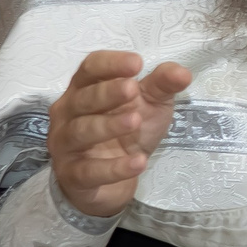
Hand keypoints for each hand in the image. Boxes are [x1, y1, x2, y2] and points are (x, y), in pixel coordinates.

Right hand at [48, 51, 192, 218]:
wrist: (113, 183)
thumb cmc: (126, 134)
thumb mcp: (150, 106)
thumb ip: (162, 86)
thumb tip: (181, 73)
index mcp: (84, 89)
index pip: (89, 69)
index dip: (110, 64)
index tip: (137, 63)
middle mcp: (68, 114)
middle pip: (82, 99)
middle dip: (107, 93)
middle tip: (133, 90)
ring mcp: (65, 145)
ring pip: (80, 132)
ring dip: (108, 126)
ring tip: (135, 121)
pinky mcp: (72, 176)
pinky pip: (89, 171)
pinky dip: (113, 168)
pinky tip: (138, 162)